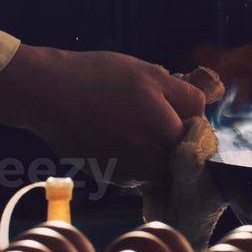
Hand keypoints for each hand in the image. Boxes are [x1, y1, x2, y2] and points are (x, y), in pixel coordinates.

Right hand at [0, 44, 209, 183]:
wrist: (47, 92)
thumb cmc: (100, 78)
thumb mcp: (152, 75)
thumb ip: (186, 96)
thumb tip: (204, 111)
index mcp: (166, 136)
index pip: (198, 143)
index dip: (193, 126)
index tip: (183, 113)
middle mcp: (148, 163)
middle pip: (177, 161)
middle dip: (173, 141)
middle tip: (155, 116)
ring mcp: (124, 173)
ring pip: (153, 169)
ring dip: (151, 151)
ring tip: (130, 122)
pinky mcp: (103, 176)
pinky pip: (129, 172)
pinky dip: (129, 157)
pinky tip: (112, 132)